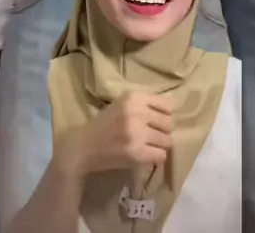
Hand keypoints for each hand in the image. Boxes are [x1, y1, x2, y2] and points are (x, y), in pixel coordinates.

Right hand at [54, 92, 172, 178]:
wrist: (83, 146)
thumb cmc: (103, 124)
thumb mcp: (122, 104)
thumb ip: (144, 104)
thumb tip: (171, 111)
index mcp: (133, 97)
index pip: (167, 104)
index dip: (165, 115)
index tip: (158, 122)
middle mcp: (136, 112)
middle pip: (169, 123)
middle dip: (164, 131)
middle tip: (153, 136)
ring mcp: (136, 133)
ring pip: (167, 140)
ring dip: (160, 145)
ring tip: (149, 147)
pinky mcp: (136, 153)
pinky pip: (160, 155)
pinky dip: (156, 157)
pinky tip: (146, 156)